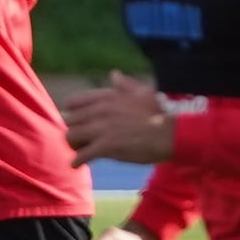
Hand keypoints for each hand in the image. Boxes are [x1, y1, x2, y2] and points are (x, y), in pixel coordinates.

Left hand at [60, 72, 177, 164]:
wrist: (169, 133)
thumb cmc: (159, 113)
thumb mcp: (143, 92)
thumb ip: (125, 84)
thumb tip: (114, 74)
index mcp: (107, 97)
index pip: (74, 102)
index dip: (73, 112)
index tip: (77, 120)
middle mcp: (100, 111)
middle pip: (70, 120)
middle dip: (73, 129)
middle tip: (78, 139)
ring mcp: (101, 129)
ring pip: (71, 136)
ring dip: (73, 145)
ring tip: (78, 151)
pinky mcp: (105, 147)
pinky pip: (82, 155)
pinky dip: (77, 161)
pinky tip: (78, 165)